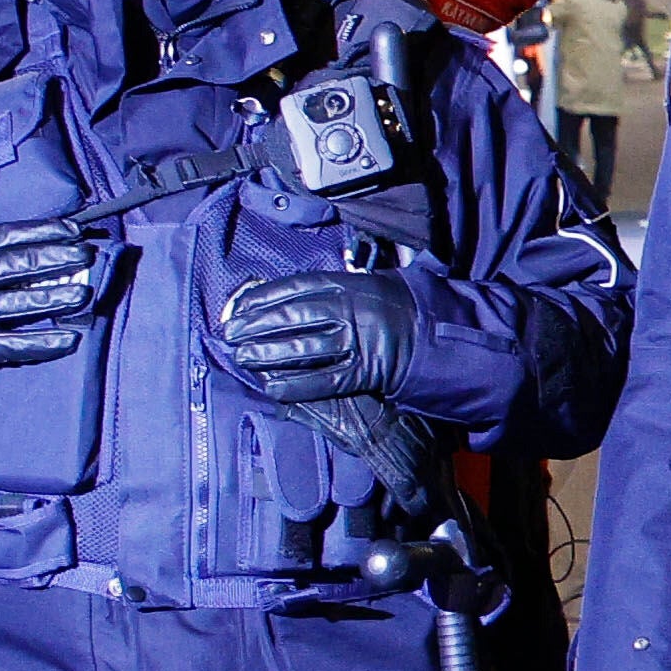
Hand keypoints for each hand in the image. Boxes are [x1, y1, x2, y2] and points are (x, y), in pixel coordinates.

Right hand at [0, 221, 103, 382]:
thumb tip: (56, 244)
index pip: (3, 236)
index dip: (40, 231)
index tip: (74, 230)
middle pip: (9, 266)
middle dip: (51, 259)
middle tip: (84, 255)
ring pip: (13, 304)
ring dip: (52, 298)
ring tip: (84, 294)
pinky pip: (12, 345)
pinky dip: (42, 343)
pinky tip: (71, 339)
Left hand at [211, 260, 409, 407]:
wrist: (440, 338)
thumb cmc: (402, 309)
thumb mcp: (372, 284)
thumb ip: (336, 287)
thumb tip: (288, 293)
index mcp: (350, 284)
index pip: (295, 287)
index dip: (262, 297)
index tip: (238, 306)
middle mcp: (352, 310)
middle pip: (293, 316)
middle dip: (256, 326)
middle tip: (230, 334)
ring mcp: (359, 341)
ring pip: (303, 348)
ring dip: (268, 354)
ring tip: (243, 358)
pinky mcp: (366, 372)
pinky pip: (322, 380)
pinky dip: (294, 384)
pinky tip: (271, 386)